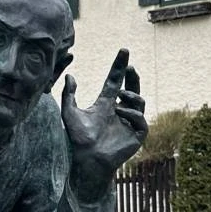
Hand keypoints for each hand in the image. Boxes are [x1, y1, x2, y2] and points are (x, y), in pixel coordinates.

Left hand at [60, 49, 147, 200]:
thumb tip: (70, 75)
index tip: (124, 51)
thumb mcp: (70, 113)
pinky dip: (132, 114)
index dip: (119, 66)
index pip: (115, 81)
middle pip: (131, 88)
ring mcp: (129, 123)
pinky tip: (121, 112)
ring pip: (139, 103)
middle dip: (133, 77)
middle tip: (130, 66)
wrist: (87, 160)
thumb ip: (68, 95)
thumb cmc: (78, 139)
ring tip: (121, 95)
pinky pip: (141, 120)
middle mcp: (120, 112)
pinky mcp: (136, 135)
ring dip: (131, 95)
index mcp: (105, 104)